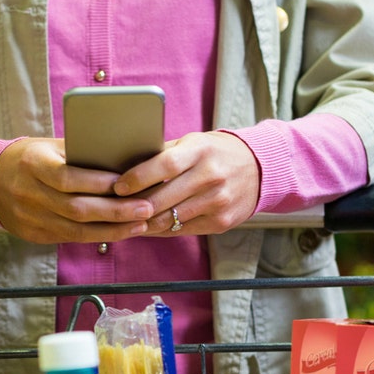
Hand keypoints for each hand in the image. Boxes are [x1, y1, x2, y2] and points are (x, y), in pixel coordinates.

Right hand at [0, 138, 154, 243]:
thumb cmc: (30, 158)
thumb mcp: (49, 147)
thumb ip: (79, 154)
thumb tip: (122, 161)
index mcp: (33, 164)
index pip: (67, 177)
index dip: (98, 183)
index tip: (127, 183)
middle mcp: (29, 193)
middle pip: (76, 208)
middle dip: (115, 211)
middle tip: (146, 209)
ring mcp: (29, 218)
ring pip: (76, 230)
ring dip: (112, 229)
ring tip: (140, 224)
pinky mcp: (34, 234)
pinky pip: (70, 238)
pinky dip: (97, 236)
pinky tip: (119, 232)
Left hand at [111, 131, 259, 235]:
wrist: (259, 168)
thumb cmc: (214, 153)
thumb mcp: (192, 143)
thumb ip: (163, 153)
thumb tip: (124, 165)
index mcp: (200, 151)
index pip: (164, 165)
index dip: (137, 178)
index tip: (118, 187)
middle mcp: (210, 176)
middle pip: (163, 198)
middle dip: (134, 207)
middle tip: (114, 209)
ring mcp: (217, 201)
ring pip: (170, 219)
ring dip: (144, 223)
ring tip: (125, 221)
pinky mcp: (221, 221)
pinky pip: (182, 230)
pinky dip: (162, 230)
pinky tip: (147, 227)